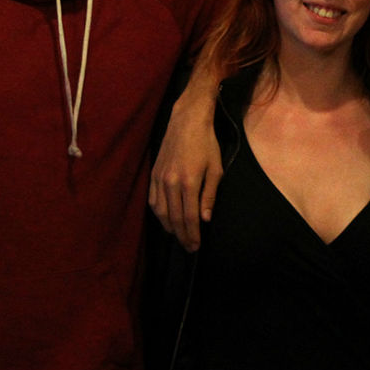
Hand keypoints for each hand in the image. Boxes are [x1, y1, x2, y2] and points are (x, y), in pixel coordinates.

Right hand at [148, 84, 222, 251]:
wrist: (187, 121)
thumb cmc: (206, 143)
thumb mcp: (216, 169)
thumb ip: (209, 195)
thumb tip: (205, 219)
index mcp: (189, 182)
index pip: (189, 217)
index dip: (192, 234)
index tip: (196, 246)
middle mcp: (171, 183)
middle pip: (175, 218)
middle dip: (182, 236)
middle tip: (189, 247)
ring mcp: (159, 178)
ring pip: (161, 212)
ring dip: (169, 227)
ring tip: (178, 237)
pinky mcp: (154, 174)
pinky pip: (153, 200)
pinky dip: (158, 214)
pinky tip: (165, 220)